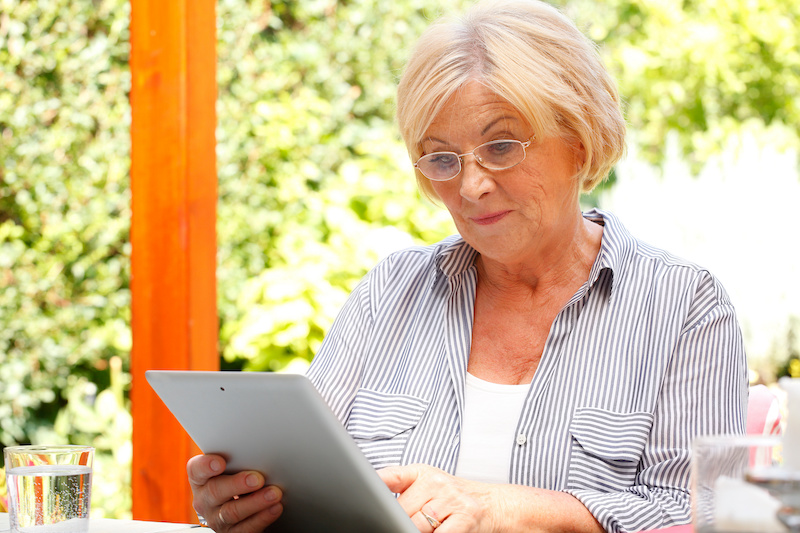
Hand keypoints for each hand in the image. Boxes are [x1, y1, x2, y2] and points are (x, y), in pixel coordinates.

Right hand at [187, 454, 283, 532]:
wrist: (242, 508)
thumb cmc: (237, 480)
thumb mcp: (233, 468)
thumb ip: (239, 460)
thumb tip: (259, 452)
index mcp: (201, 479)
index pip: (196, 470)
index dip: (206, 466)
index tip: (220, 462)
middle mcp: (205, 500)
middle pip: (215, 491)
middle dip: (237, 484)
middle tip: (257, 479)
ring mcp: (217, 519)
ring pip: (232, 512)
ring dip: (255, 502)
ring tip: (274, 493)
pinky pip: (246, 528)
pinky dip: (263, 517)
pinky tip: (275, 508)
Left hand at [378, 464, 604, 532]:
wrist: (498, 505)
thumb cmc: (458, 499)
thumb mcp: (431, 486)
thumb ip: (405, 489)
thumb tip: (376, 501)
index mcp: (424, 472)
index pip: (391, 476)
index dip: (374, 486)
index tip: (358, 497)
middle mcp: (437, 482)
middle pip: (401, 510)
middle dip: (399, 522)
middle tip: (406, 523)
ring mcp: (451, 500)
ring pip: (416, 525)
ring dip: (415, 531)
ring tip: (429, 527)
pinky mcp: (464, 519)